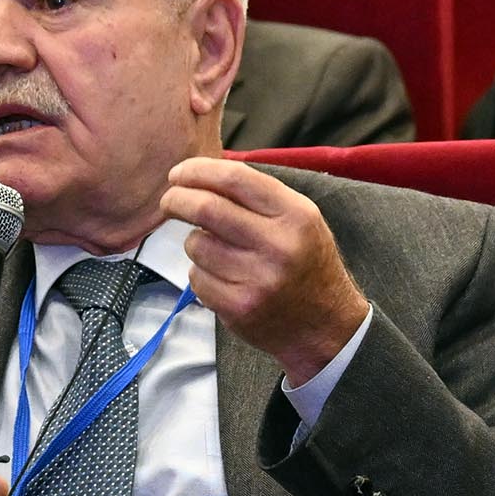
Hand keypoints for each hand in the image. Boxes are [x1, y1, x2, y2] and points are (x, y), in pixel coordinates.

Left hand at [163, 157, 369, 385]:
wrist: (325, 324)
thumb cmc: (306, 261)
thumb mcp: (299, 219)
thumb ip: (257, 195)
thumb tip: (202, 174)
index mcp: (295, 214)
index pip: (235, 178)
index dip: (198, 171)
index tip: (178, 173)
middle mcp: (278, 245)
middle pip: (206, 208)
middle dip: (176, 200)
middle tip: (169, 201)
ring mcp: (257, 279)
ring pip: (196, 244)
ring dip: (194, 241)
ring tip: (214, 248)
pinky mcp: (239, 308)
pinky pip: (196, 277)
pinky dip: (200, 272)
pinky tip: (221, 276)